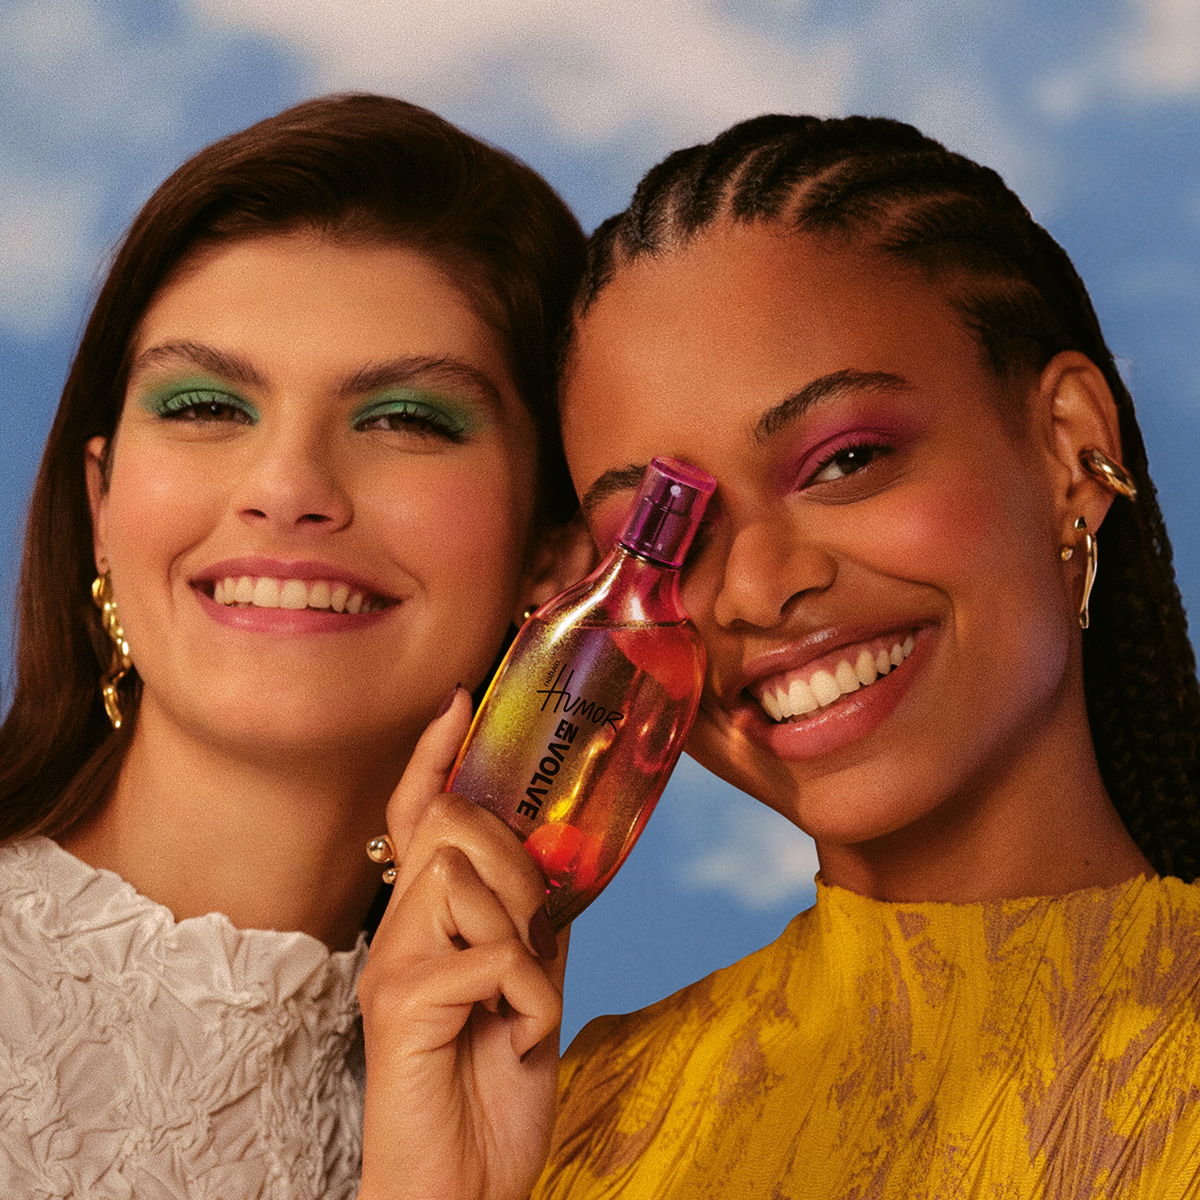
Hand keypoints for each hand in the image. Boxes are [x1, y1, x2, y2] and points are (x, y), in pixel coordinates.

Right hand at [357, 688, 563, 1199]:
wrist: (462, 1190)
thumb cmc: (489, 1095)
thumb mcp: (528, 995)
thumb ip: (532, 930)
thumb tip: (561, 874)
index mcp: (424, 927)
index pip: (418, 819)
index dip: (434, 758)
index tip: (459, 700)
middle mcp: (396, 936)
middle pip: (452, 828)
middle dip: (514, 864)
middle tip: (535, 932)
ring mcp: (392, 968)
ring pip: (464, 876)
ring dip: (522, 933)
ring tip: (523, 998)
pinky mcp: (398, 1007)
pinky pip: (489, 955)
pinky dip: (530, 995)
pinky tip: (518, 1036)